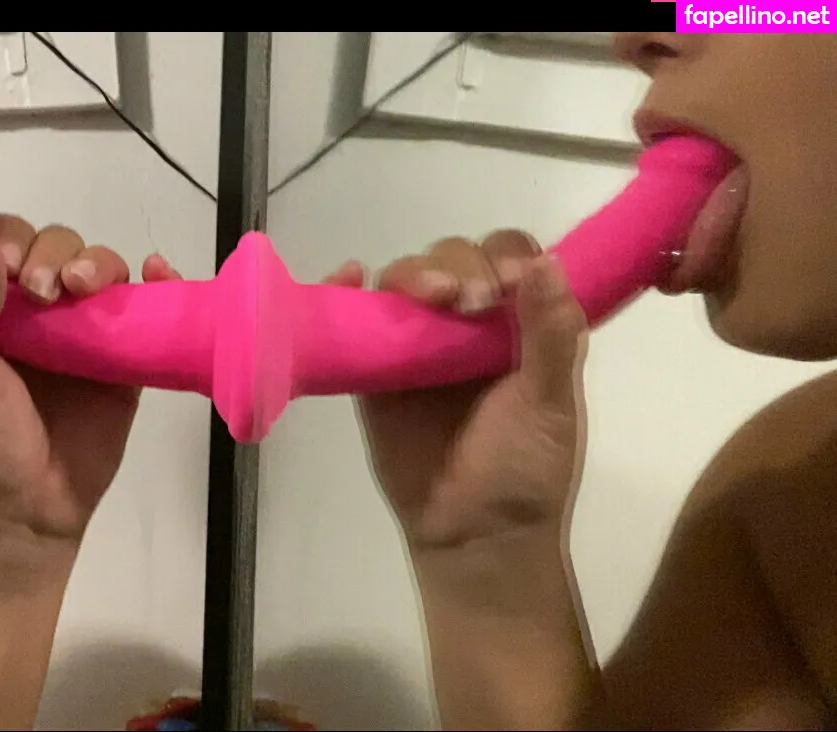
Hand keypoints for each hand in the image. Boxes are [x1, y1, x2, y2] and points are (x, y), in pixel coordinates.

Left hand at [0, 214, 140, 580]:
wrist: (21, 521)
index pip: (2, 246)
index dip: (11, 242)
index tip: (12, 266)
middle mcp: (37, 316)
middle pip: (58, 249)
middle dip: (58, 255)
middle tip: (51, 291)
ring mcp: (85, 338)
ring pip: (102, 273)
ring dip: (100, 264)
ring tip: (89, 287)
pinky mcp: (126, 367)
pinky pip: (146, 315)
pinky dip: (158, 285)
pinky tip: (157, 272)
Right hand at [140, 233, 586, 551]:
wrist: (473, 535)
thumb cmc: (524, 471)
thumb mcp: (552, 404)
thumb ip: (552, 335)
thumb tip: (546, 261)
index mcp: (521, 324)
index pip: (512, 257)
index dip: (505, 255)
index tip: (505, 284)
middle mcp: (470, 322)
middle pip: (454, 257)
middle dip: (458, 266)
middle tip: (465, 301)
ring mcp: (418, 343)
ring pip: (406, 279)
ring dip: (413, 273)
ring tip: (428, 297)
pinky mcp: (375, 368)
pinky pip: (357, 318)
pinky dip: (345, 290)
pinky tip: (349, 278)